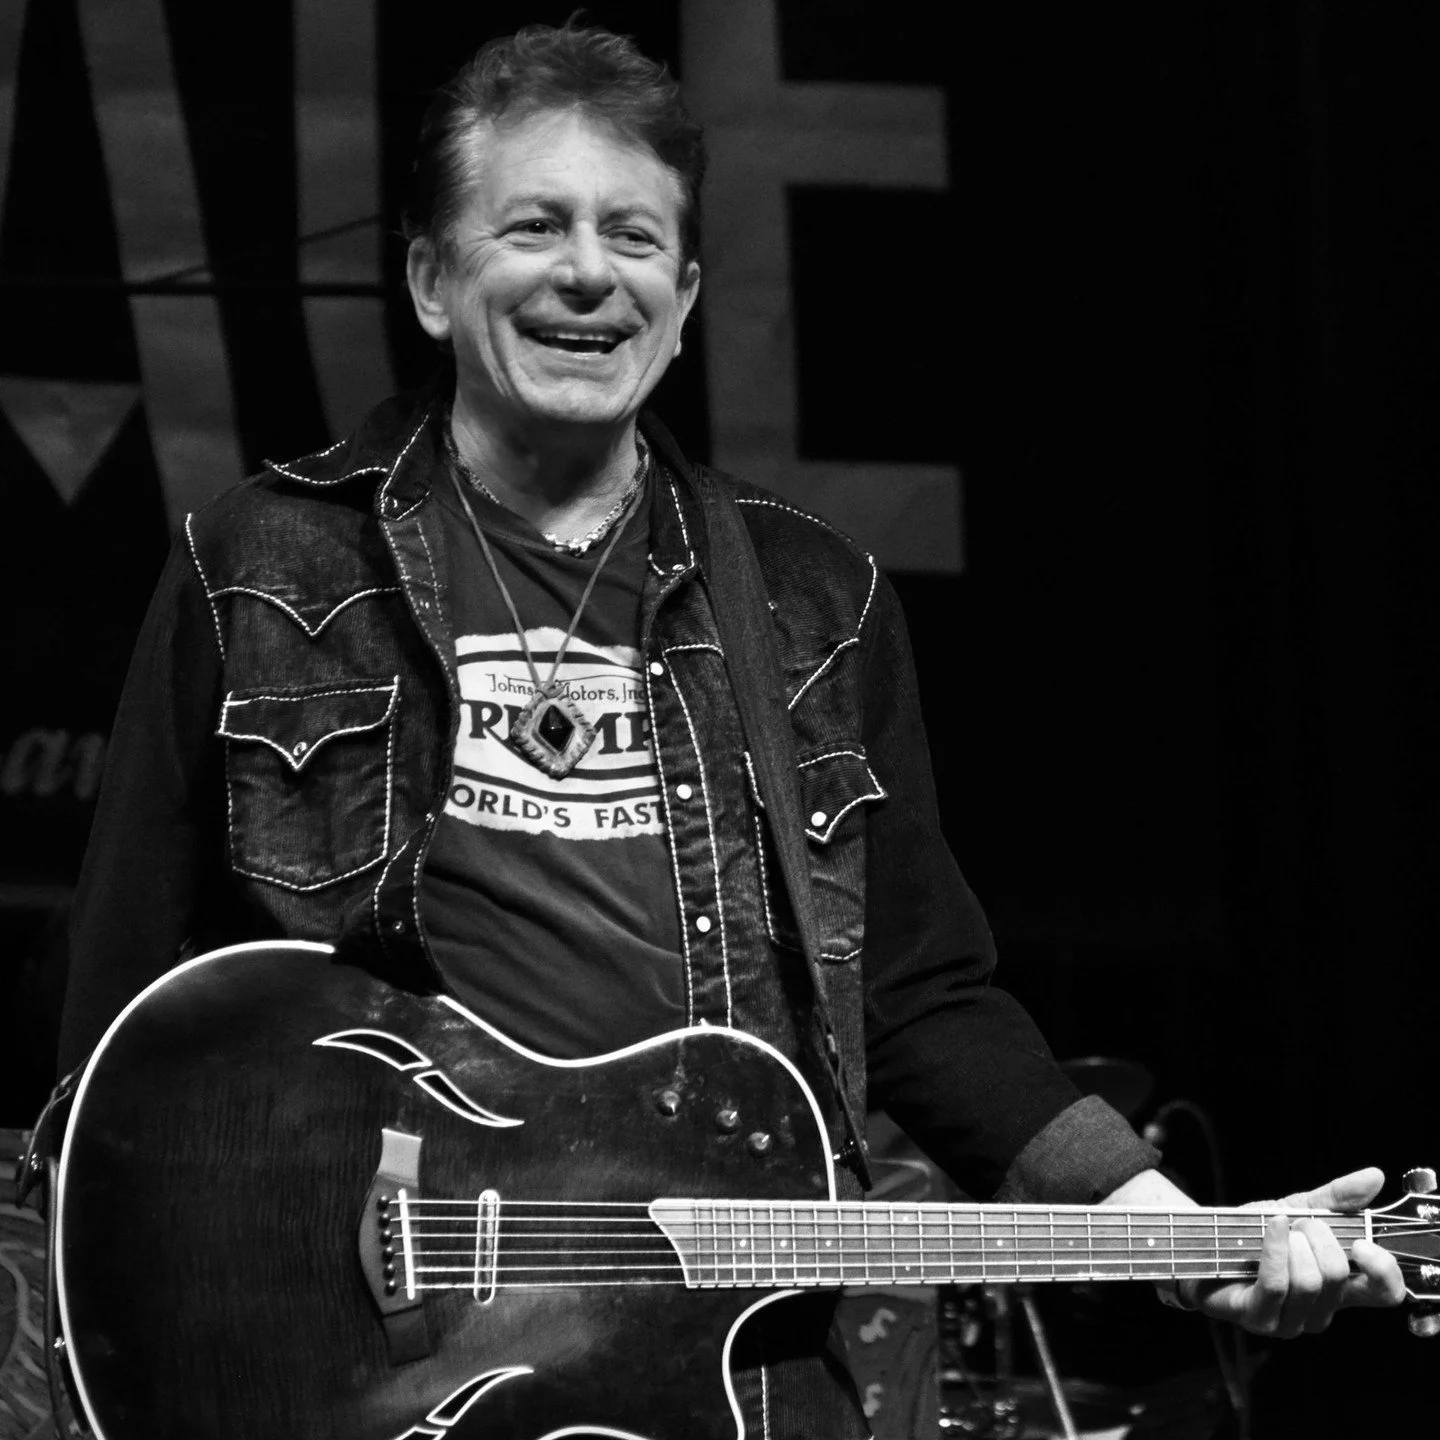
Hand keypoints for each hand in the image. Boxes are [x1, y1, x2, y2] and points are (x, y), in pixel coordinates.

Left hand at [1183, 1168, 1406, 1336]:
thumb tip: (1375, 1176)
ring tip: (1278, 1227)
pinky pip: (1276, 1284)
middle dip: (1316, 1235)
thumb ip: (1337, 1198)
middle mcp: (1321, 1311)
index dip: (1383, 1269)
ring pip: (1309, 1281)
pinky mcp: (1258, 1318)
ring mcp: (1290, 1321)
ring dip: (1292, 1243)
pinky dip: (1274, 1247)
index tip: (1362, 1241)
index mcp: (1340, 1289)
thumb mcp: (1299, 1209)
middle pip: (1337, 1275)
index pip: (1384, 1293)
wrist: (1205, 1242)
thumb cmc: (1255, 1233)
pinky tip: (1272, 1225)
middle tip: (1298, 1222)